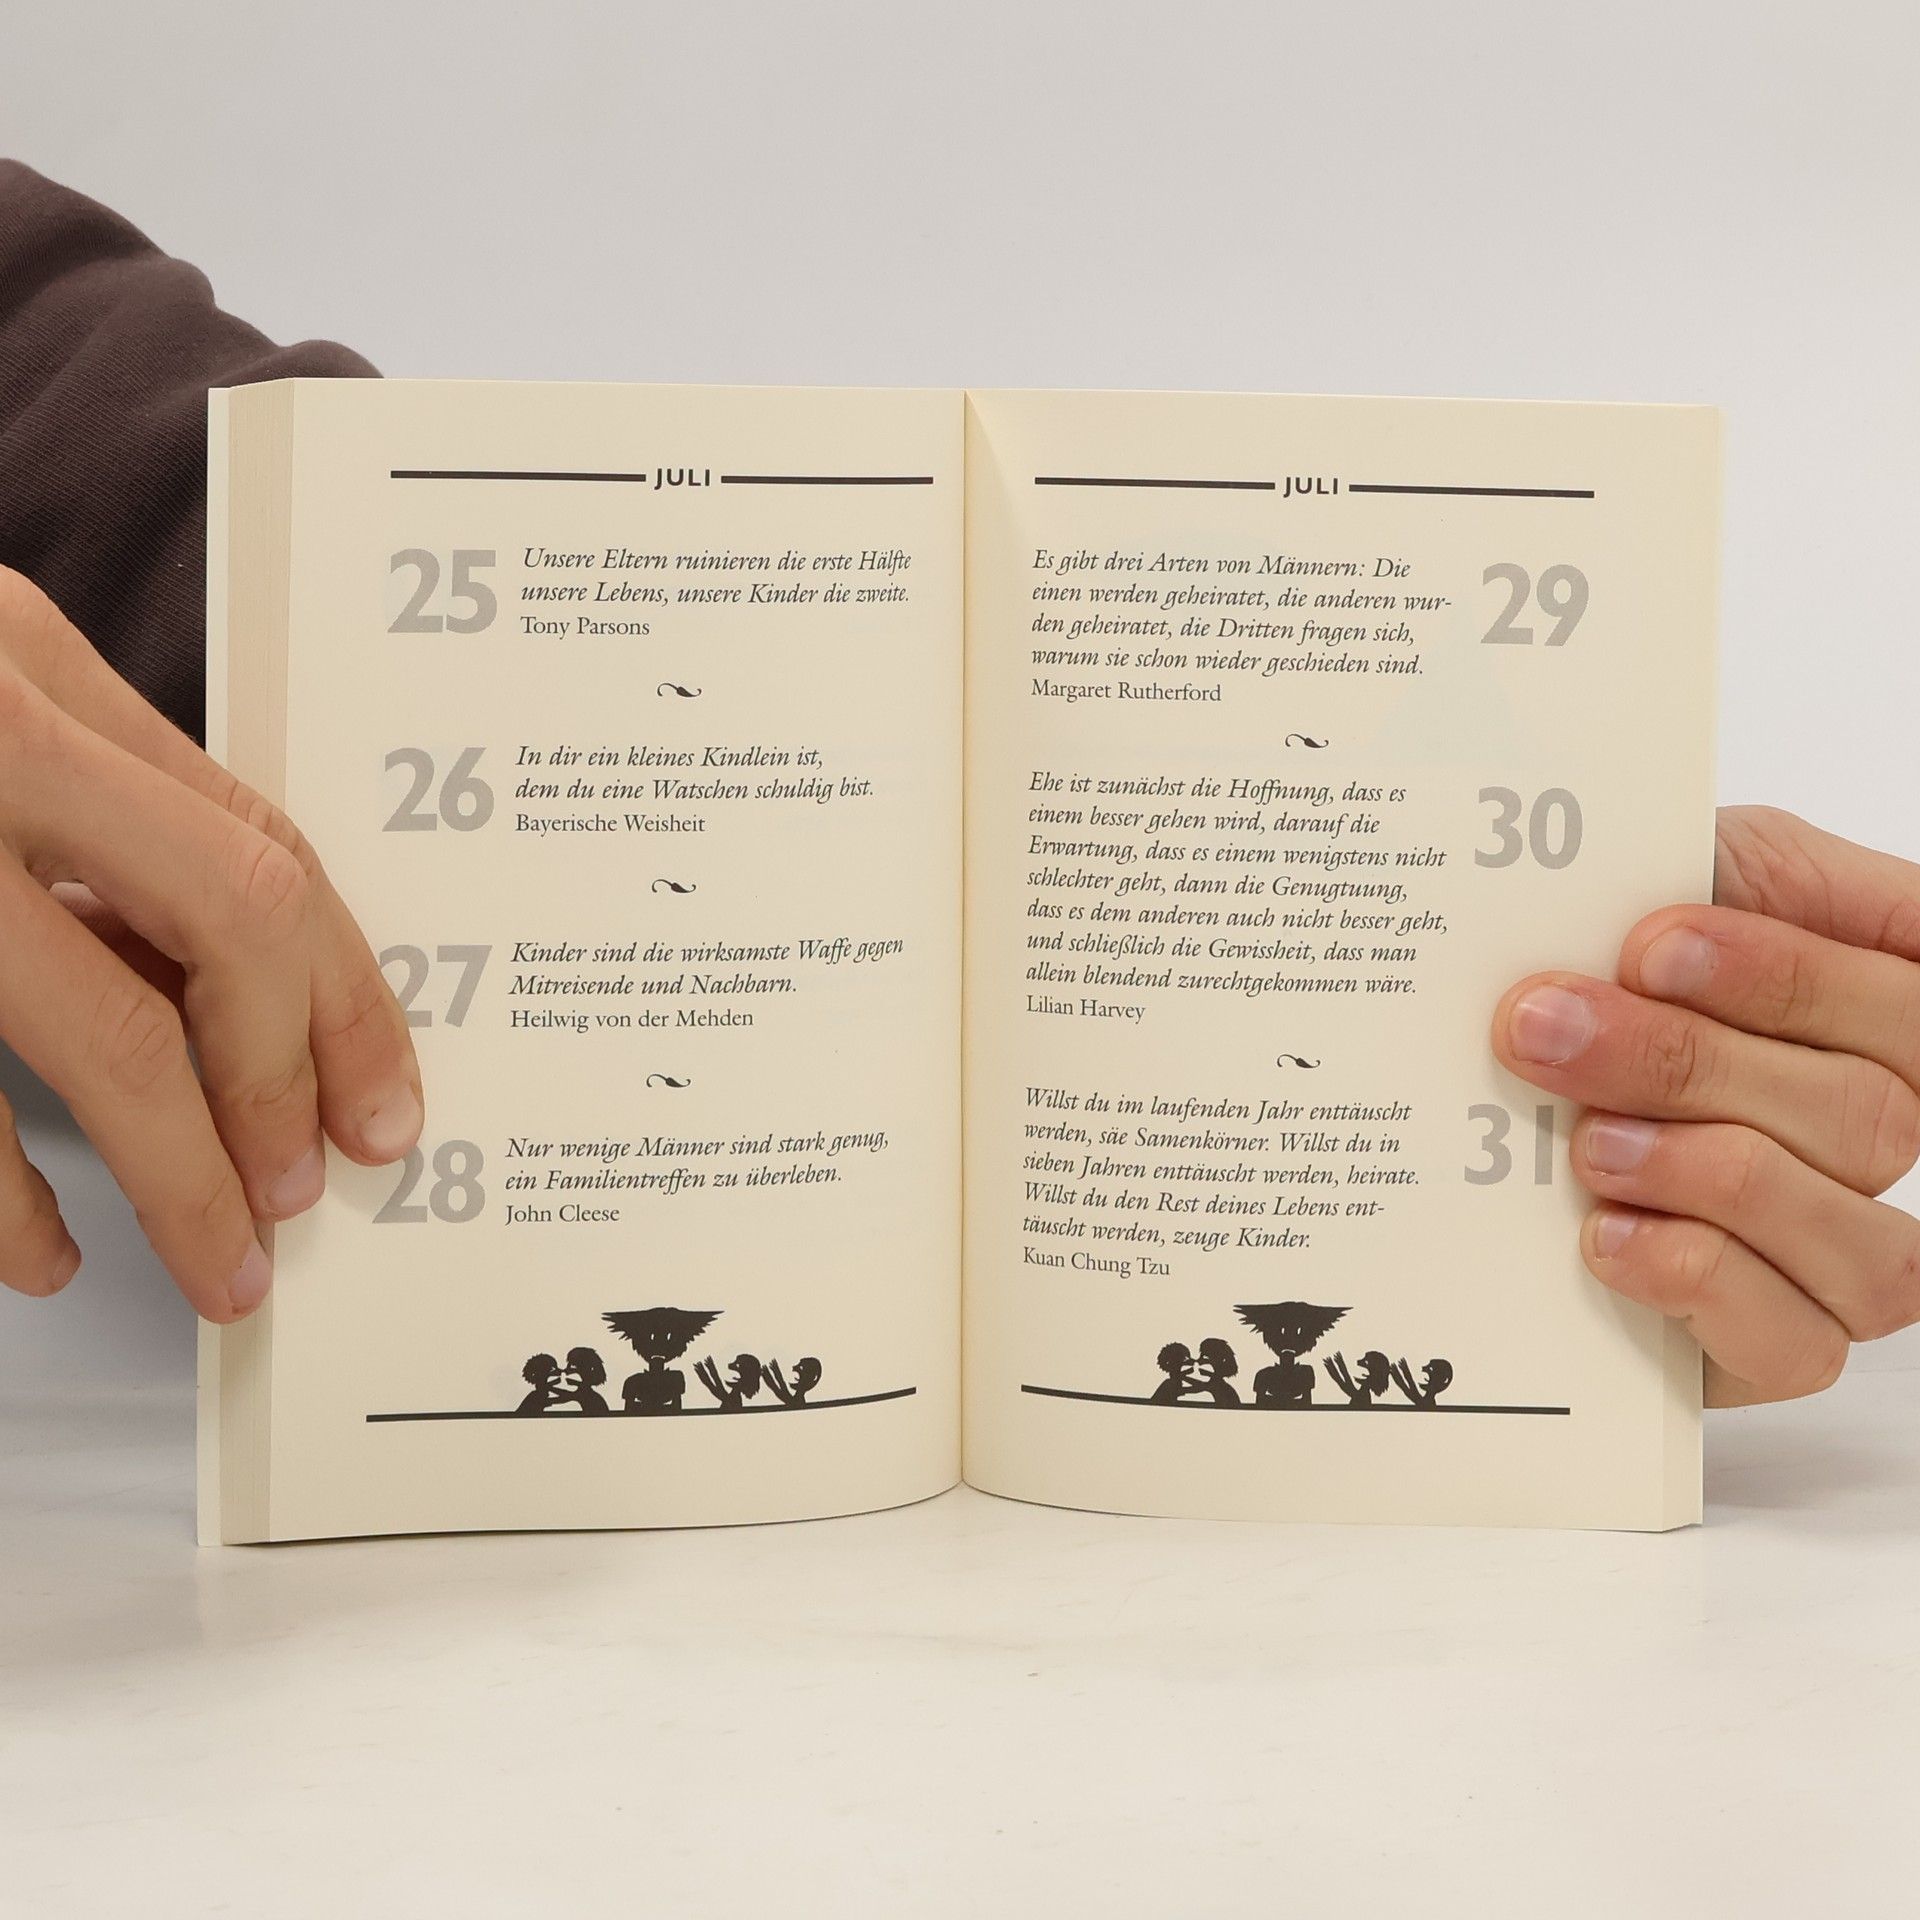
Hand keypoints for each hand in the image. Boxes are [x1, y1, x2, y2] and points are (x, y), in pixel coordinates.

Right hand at [0, 569, 422, 1319]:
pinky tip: (39, 1259)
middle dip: (289, 1077)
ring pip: (100, 1035)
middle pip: (226, 919)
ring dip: (184, 1173)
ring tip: (224, 1262)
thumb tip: (218, 972)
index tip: (381, 1101)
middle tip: (310, 1187)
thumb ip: (78, 800)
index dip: (344, 992)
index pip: (260, 843)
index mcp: (22, 668)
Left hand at [1494, 807, 1919, 1405]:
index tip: (1649, 945)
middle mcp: (1885, 1126)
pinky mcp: (1775, 1343)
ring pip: (1857, 1236)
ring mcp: (1841, 1245)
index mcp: (1881, 1009)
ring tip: (1585, 1143)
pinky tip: (1609, 1236)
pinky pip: (1799, 1345)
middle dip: (1687, 1064)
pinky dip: (1700, 1283)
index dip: (1785, 977)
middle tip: (1548, 1028)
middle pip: (1870, 1114)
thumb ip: (1722, 867)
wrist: (1495, 1101)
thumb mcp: (1672, 876)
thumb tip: (1698, 888)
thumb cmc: (1602, 966)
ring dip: (1706, 1177)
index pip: (1906, 999)